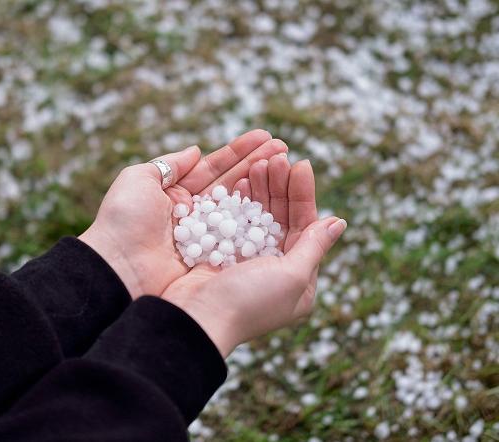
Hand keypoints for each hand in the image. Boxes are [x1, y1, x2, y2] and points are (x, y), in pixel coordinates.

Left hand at [79, 129, 287, 298]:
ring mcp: (204, 236)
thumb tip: (195, 150)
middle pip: (231, 184)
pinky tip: (277, 202)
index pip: (213, 168)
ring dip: (263, 187)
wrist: (116, 266)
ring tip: (286, 167)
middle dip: (258, 165)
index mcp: (175, 194)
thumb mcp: (139, 180)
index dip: (239, 153)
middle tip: (285, 148)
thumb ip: (169, 164)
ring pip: (239, 207)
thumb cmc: (123, 220)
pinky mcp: (211, 257)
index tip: (265, 137)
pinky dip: (256, 219)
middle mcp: (193, 214)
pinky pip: (237, 234)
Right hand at [162, 158, 346, 356]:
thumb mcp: (292, 277)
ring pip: (258, 217)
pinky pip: (235, 222)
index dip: (304, 195)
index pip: (306, 228)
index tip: (300, 164)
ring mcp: (246, 262)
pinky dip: (238, 202)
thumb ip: (314, 247)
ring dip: (260, 190)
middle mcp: (274, 269)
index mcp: (298, 279)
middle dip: (280, 187)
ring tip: (258, 164)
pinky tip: (239, 181)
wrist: (196, 319)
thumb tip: (338, 222)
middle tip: (276, 157)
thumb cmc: (249, 302)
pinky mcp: (221, 256)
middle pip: (282, 218)